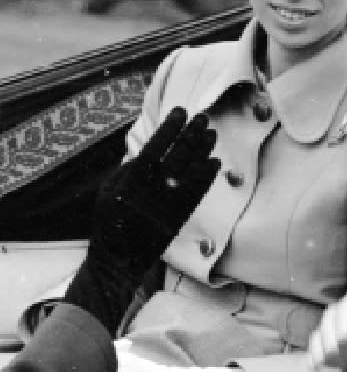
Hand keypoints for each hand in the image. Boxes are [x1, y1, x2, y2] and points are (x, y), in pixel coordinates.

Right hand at [64, 107, 219, 332]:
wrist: (118, 259)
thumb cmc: (108, 222)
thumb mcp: (106, 191)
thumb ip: (127, 169)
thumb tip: (150, 150)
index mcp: (132, 178)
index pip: (157, 144)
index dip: (171, 126)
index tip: (181, 111)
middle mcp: (154, 188)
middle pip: (180, 153)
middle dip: (193, 132)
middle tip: (203, 118)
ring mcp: (170, 202)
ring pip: (193, 169)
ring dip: (204, 150)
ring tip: (212, 134)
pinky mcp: (180, 216)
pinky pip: (199, 191)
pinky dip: (208, 176)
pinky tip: (215, 162)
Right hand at [308, 295, 346, 371]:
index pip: (343, 311)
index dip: (341, 324)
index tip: (344, 340)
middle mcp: (334, 314)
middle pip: (327, 327)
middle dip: (337, 346)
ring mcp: (324, 328)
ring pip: (318, 340)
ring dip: (328, 356)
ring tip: (346, 365)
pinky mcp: (318, 344)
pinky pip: (312, 351)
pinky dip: (313, 362)